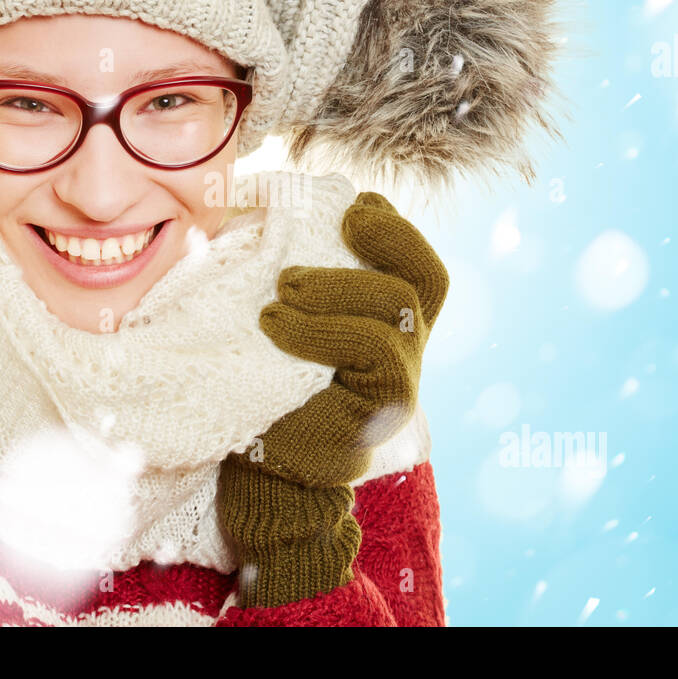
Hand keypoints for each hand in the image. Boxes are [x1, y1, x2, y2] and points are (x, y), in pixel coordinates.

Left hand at [217, 192, 448, 607]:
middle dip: (389, 237)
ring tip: (280, 294)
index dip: (393, 227)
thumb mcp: (281, 324)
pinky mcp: (384, 407)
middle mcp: (405, 348)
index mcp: (387, 324)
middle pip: (427, 277)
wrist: (265, 476)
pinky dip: (321, 328)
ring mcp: (401, 378)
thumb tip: (250, 209)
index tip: (351, 202)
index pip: (416, 265)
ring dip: (337, 286)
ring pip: (397, 305)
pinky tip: (275, 325)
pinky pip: (370, 348)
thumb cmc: (264, 391)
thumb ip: (290, 281)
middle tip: (337, 222)